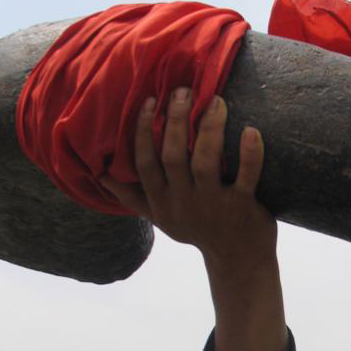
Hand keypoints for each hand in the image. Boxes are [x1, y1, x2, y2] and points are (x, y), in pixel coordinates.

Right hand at [100, 89, 274, 272]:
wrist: (238, 261)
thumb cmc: (200, 231)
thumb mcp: (162, 217)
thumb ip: (133, 196)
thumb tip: (100, 175)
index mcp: (162, 201)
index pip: (144, 163)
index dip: (143, 131)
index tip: (150, 100)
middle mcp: (184, 202)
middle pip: (172, 157)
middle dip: (175, 121)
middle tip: (182, 90)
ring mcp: (213, 205)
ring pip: (205, 161)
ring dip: (209, 128)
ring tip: (215, 100)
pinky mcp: (242, 207)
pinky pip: (246, 177)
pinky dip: (250, 155)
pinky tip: (250, 131)